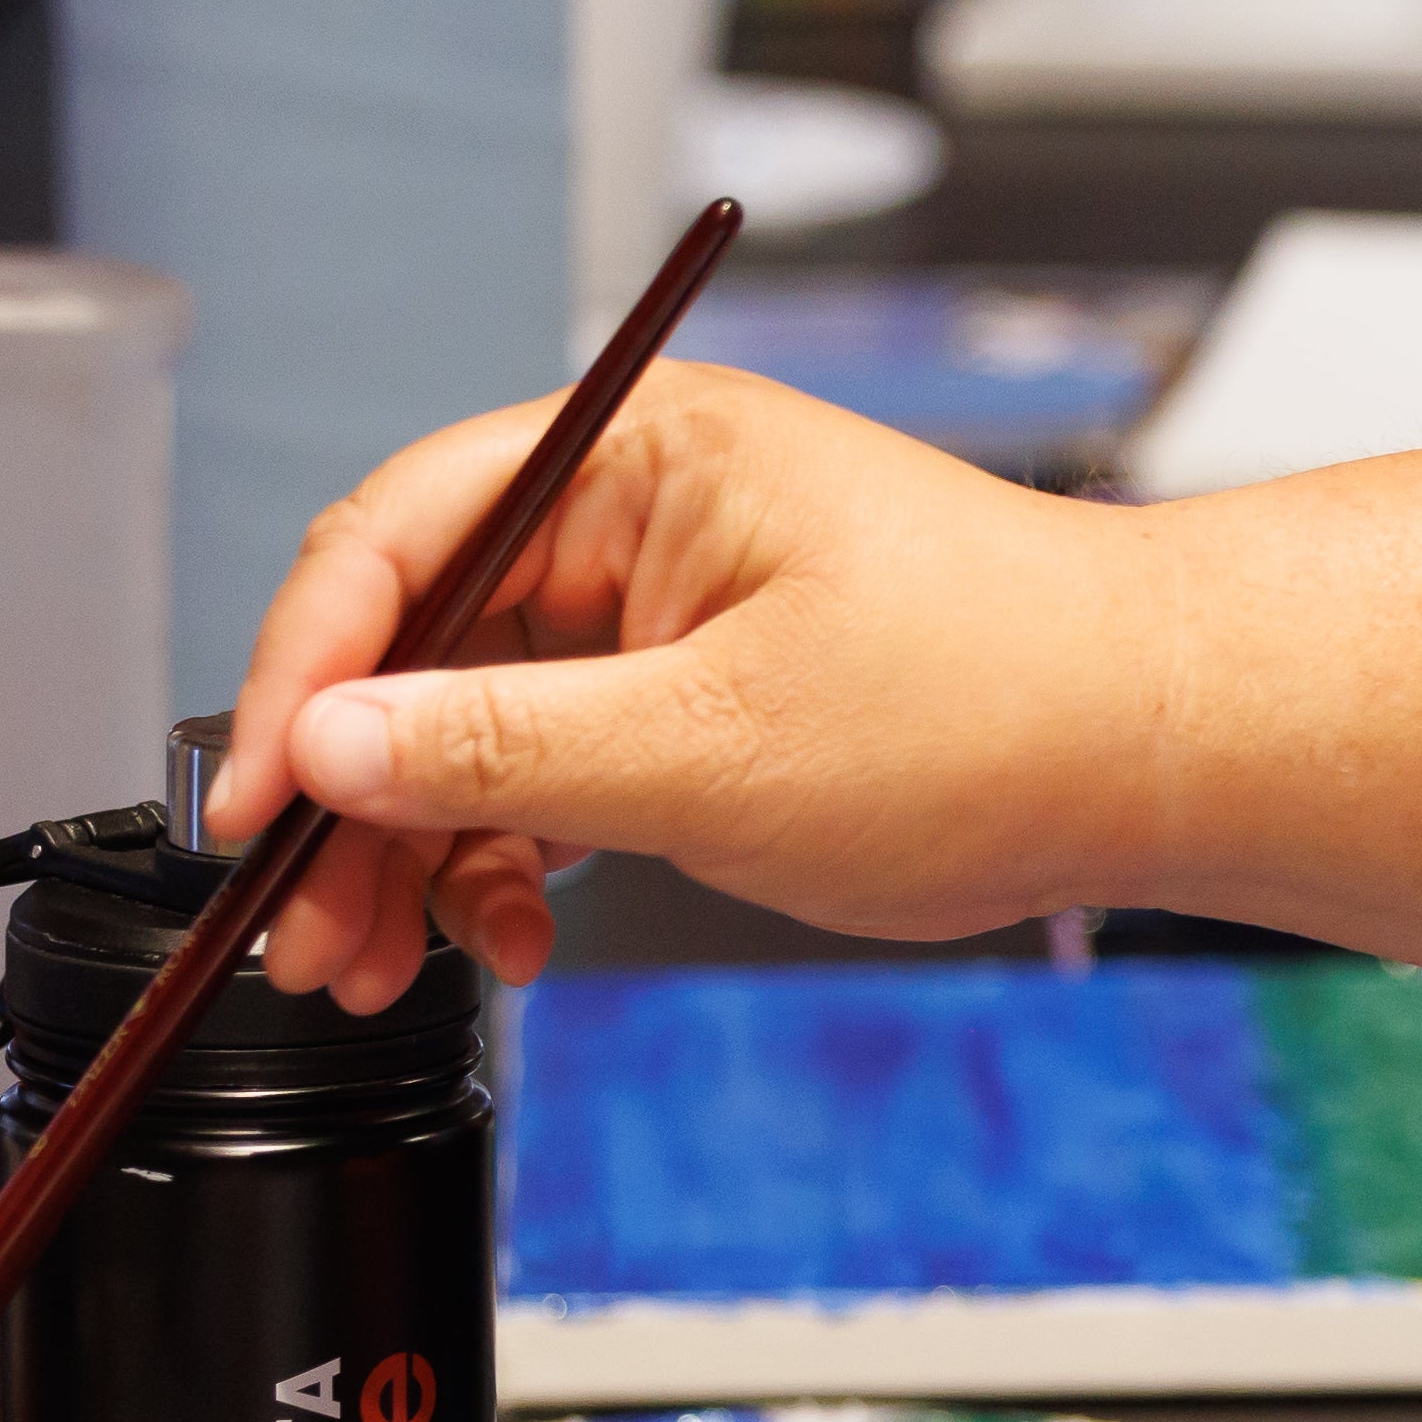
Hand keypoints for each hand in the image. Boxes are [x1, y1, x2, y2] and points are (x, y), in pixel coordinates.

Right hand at [205, 365, 1184, 1006]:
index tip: (255, 800)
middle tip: (306, 930)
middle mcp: (639, 512)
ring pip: (474, 719)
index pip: (398, 531)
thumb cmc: (998, 704)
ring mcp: (667, 604)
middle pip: (419, 638)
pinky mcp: (698, 691)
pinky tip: (508, 934)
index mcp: (640, 455)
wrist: (1166, 750)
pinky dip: (514, 851)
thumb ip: (504, 749)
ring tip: (379, 966)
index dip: (302, 670)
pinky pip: (553, 762)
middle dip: (351, 792)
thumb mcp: (716, 748)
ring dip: (417, 842)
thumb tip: (326, 744)